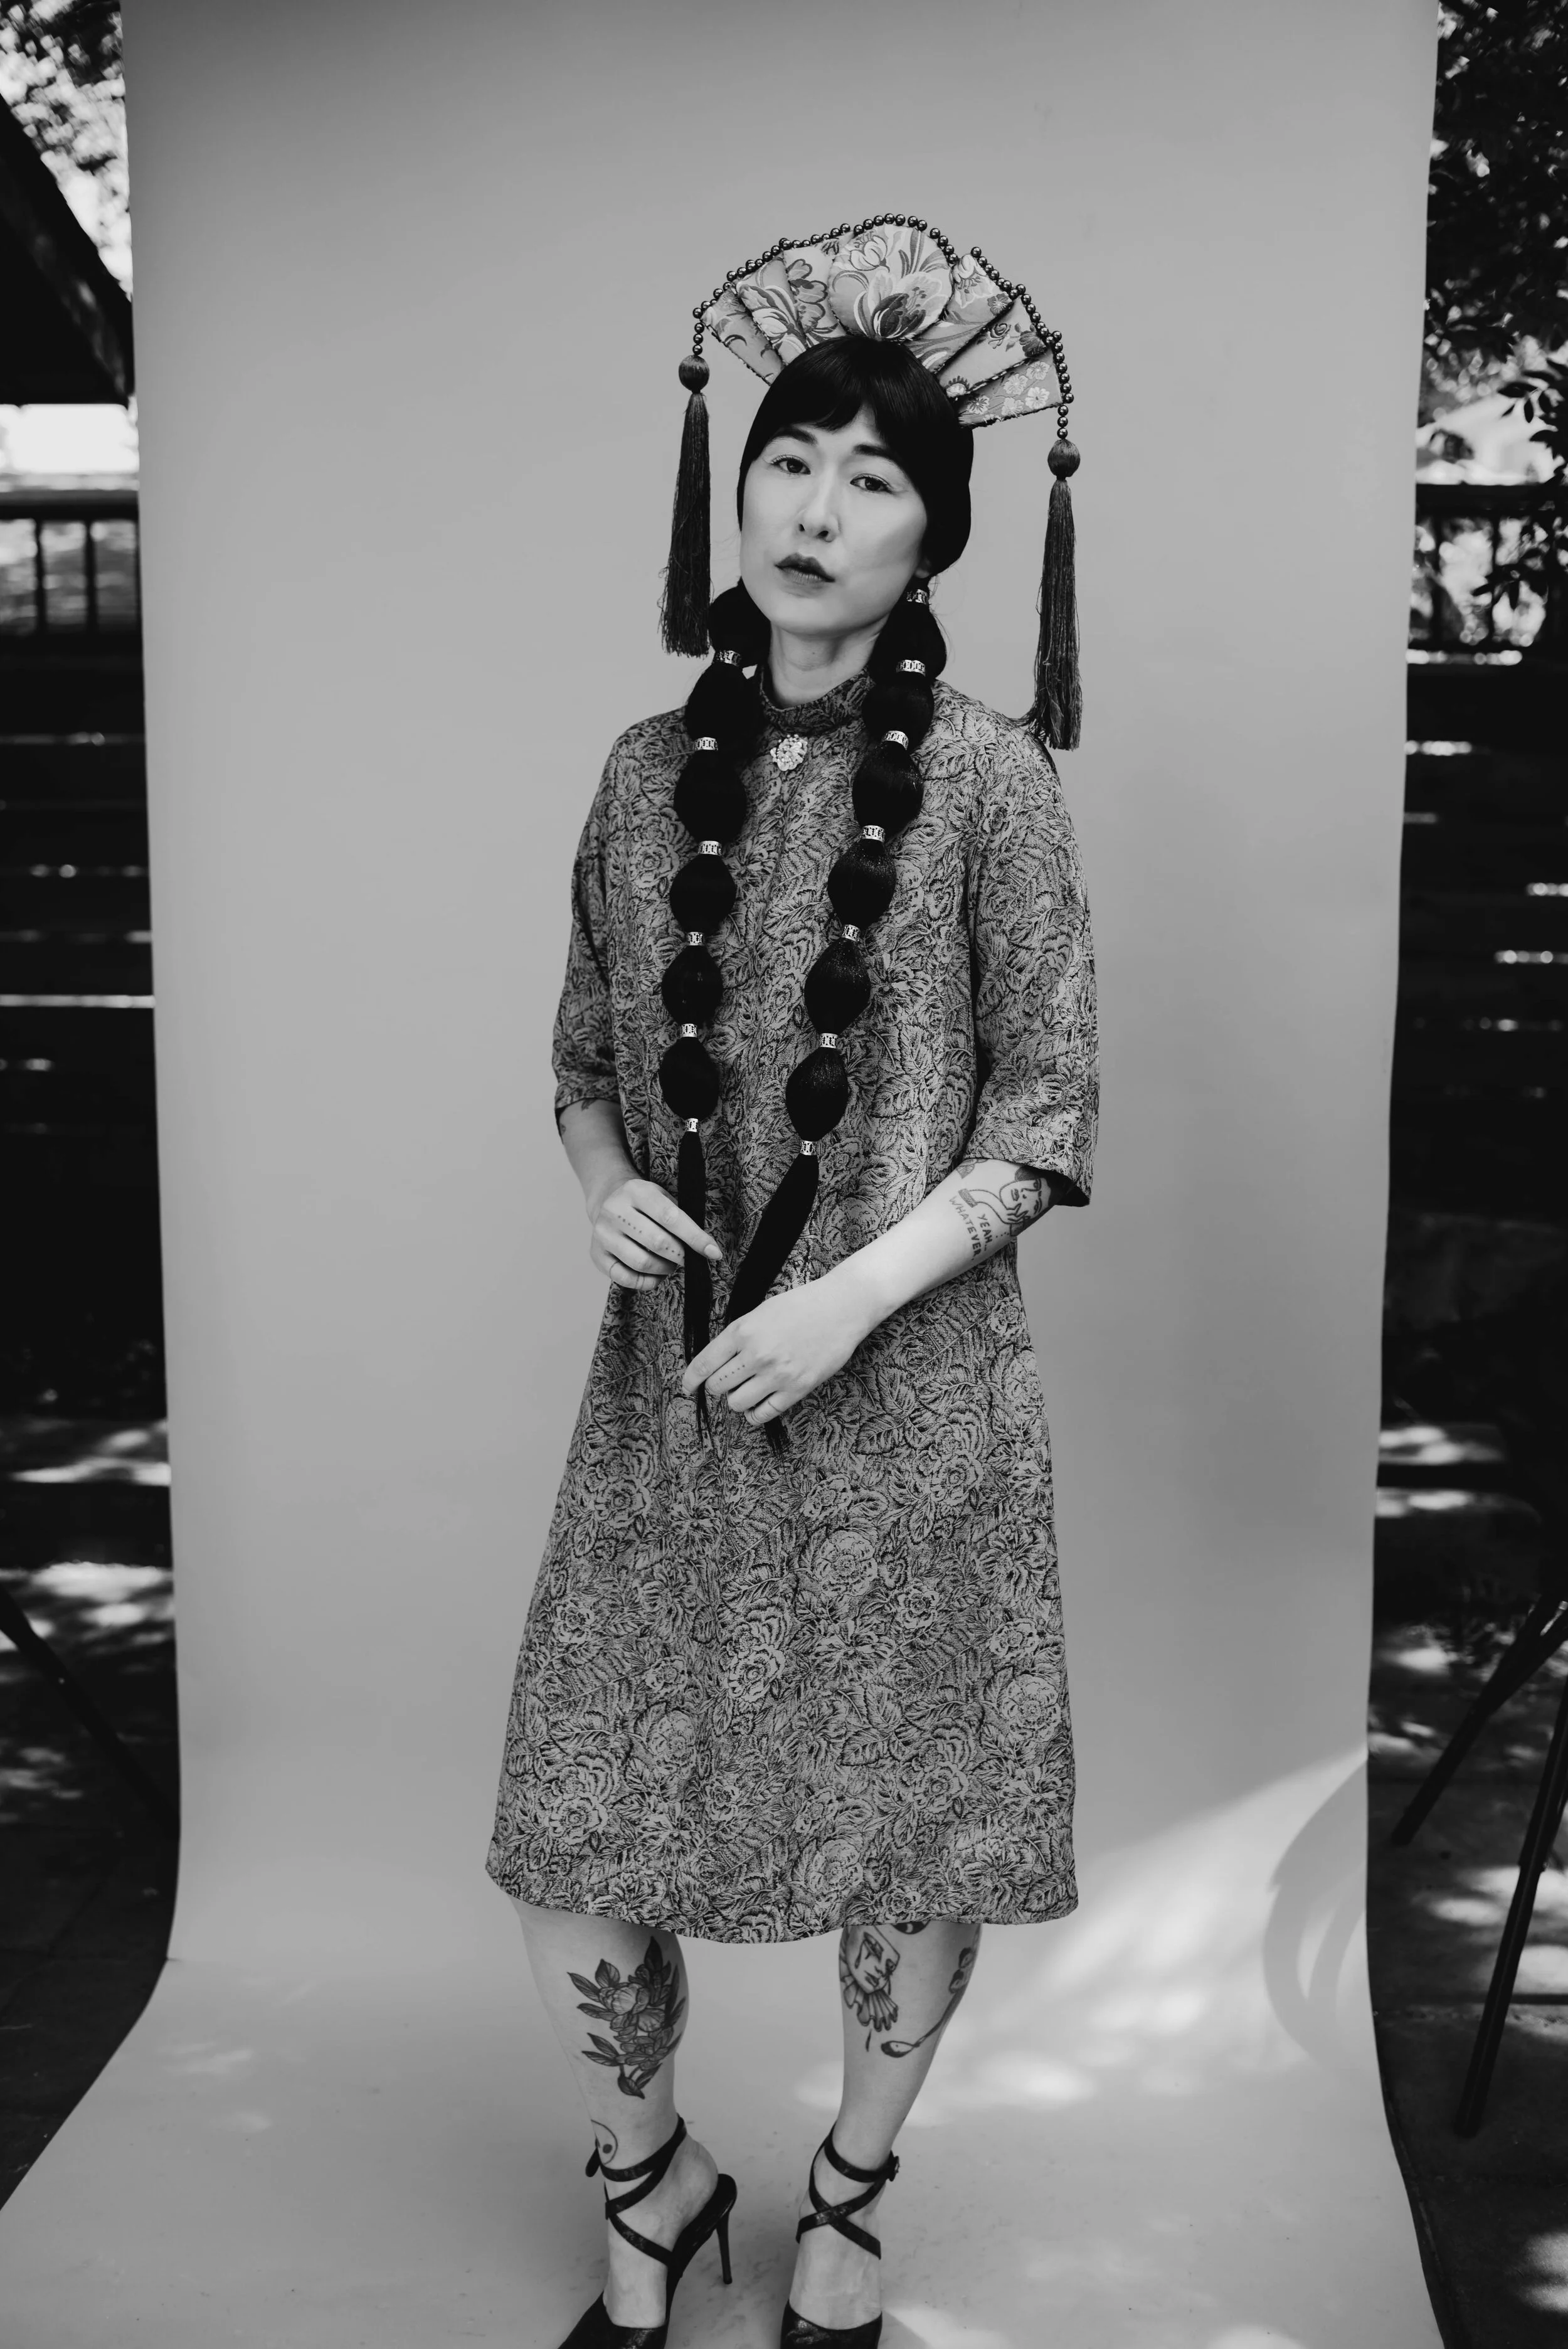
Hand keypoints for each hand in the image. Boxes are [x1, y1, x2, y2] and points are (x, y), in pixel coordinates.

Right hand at [590, 1175, 720, 1290]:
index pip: (670, 1217)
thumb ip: (681, 1218)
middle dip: (680, 1255)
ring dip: (664, 1269)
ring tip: (671, 1265)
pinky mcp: (596, 1254)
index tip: (713, 1252)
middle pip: (657, 1242)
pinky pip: (625, 1278)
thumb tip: (706, 1248)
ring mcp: (602, 1233)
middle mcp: (615, 1210)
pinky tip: (656, 1275)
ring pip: (641, 1262)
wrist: (607, 1198)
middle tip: (688, 1258)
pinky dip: (647, 1282)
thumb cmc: (644, 1202)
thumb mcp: (662, 1196)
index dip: (695, 1238)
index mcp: (636, 1191)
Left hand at [681, 1267, 874, 1426]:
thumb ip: (738, 1336)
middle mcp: (757, 1354)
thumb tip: (716, 1363)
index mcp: (743, 1331)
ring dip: (737, 1399)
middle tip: (728, 1380)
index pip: (704, 1364)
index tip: (687, 1387)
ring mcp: (777, 1374)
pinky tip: (758, 1404)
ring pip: (737, 1403)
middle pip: (718, 1386)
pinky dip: (755, 1413)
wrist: (841, 1307)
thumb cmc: (801, 1305)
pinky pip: (763, 1413)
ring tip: (748, 1389)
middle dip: (718, 1386)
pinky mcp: (797, 1388)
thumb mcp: (760, 1312)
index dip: (690, 1380)